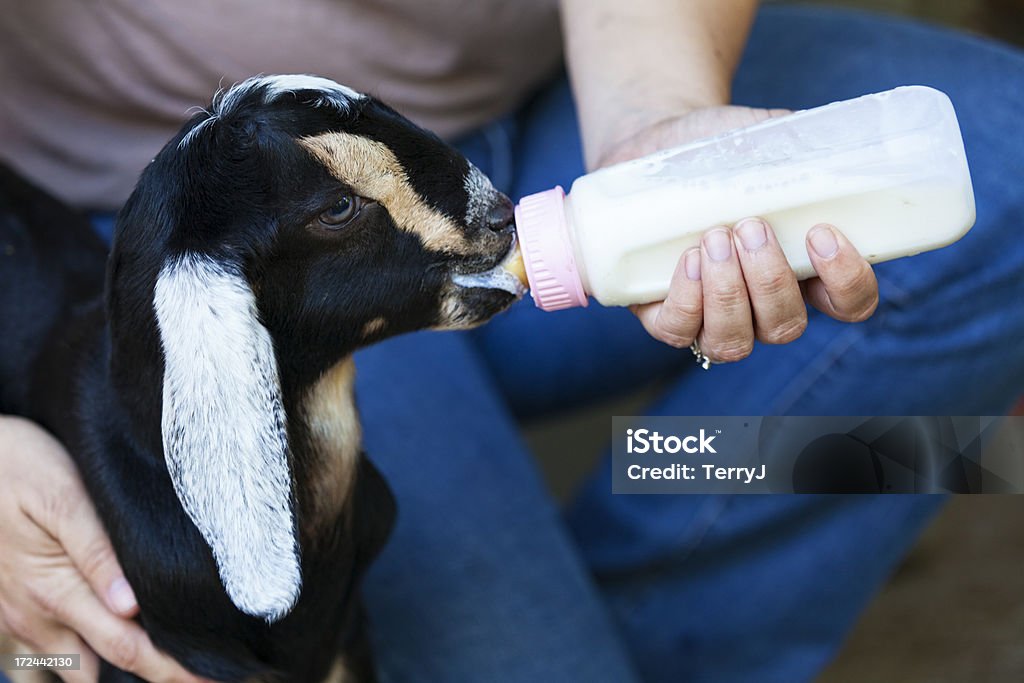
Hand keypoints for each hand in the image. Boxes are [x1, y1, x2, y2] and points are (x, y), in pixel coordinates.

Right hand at [0, 416, 205, 682]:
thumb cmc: (22, 468)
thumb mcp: (64, 497)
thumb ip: (97, 551)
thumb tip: (133, 604)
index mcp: (56, 592)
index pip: (126, 647)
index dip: (171, 669)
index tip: (212, 679)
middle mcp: (37, 617)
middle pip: (105, 667)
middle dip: (154, 675)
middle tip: (202, 677)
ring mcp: (22, 618)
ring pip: (75, 666)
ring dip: (117, 669)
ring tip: (164, 662)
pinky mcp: (14, 609)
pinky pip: (51, 652)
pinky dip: (86, 656)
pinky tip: (118, 640)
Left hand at [598, 106, 878, 361]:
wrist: (657, 146)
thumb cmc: (719, 147)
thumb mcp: (765, 137)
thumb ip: (802, 143)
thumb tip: (833, 143)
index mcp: (804, 270)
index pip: (850, 304)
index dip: (847, 282)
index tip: (822, 233)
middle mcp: (761, 306)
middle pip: (786, 327)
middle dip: (770, 280)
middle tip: (751, 226)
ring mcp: (712, 318)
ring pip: (734, 342)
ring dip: (728, 293)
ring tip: (715, 237)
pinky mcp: (666, 316)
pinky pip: (680, 332)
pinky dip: (687, 299)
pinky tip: (687, 257)